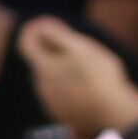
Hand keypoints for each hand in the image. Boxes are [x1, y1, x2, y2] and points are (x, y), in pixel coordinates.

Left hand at [16, 15, 137, 138]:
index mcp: (43, 68)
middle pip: (41, 61)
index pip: (26, 43)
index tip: (47, 25)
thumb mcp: (80, 47)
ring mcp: (51, 103)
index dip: (34, 31)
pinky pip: (61, 95)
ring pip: (51, 79)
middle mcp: (42, 87)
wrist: (111, 114)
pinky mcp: (62, 116)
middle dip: (52, 51)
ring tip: (87, 69)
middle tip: (76, 45)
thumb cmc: (98, 76)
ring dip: (63, 70)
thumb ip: (57, 34)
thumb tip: (40, 23)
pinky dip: (70, 87)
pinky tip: (89, 87)